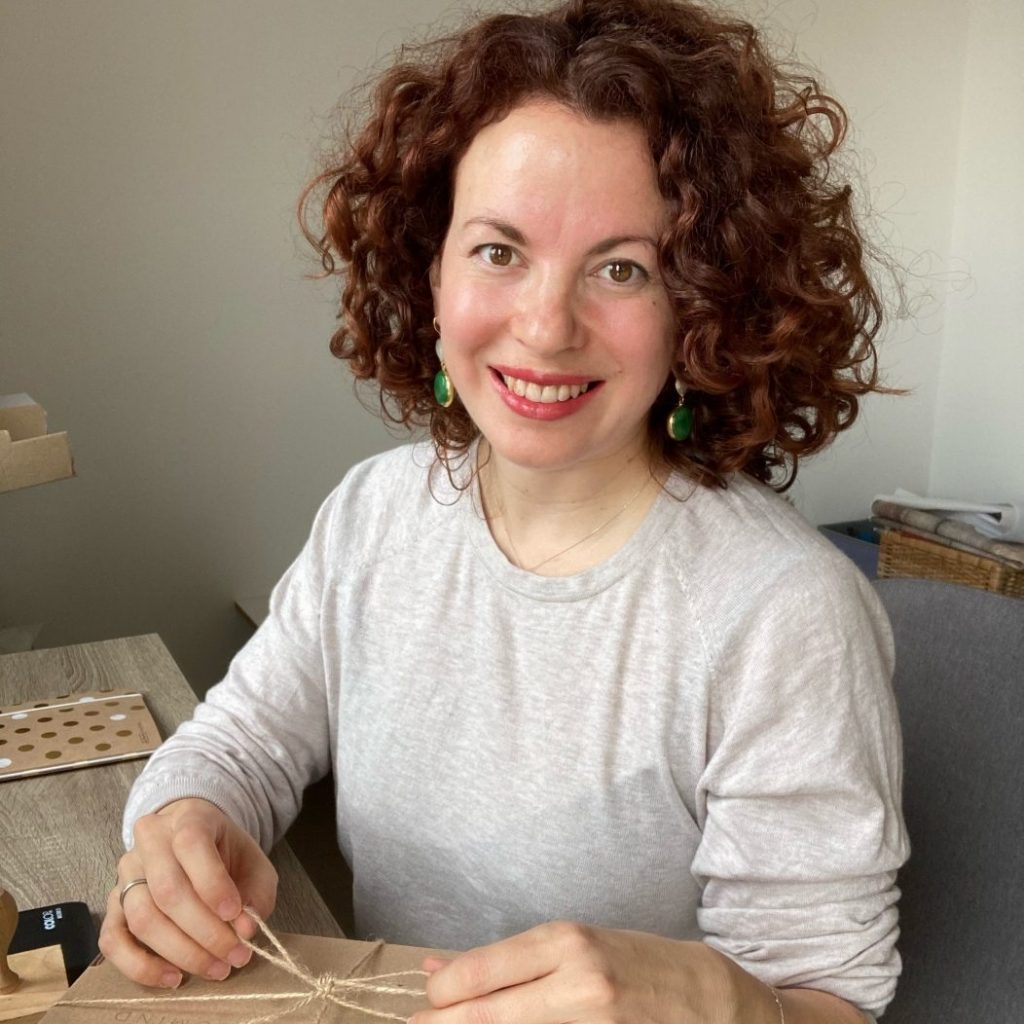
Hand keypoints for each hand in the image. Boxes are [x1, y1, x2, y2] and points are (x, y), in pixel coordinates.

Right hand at [98, 798, 277, 987]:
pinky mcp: (112, 904)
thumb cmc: (227, 853)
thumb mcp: (254, 863)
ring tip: (215, 968)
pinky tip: (173, 977)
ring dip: (181, 951)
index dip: (213, 883)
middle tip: (236, 954)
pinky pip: (112, 939)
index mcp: (189, 817)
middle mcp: (150, 841)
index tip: (236, 913)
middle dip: (205, 930)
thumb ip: (256, 893)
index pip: (191, 843)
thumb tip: (245, 929)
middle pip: (167, 890)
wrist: (195, 841)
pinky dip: (140, 965)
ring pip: (142, 918)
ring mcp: (126, 872)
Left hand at [409, 920, 758, 1023]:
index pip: (478, 973)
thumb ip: (504, 961)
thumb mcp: (572, 946)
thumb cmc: (635, 963)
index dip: (439, 996)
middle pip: (484, 1016)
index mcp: (566, 943)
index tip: (425, 1002)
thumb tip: (435, 968)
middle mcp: (577, 984)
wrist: (709, 1000)